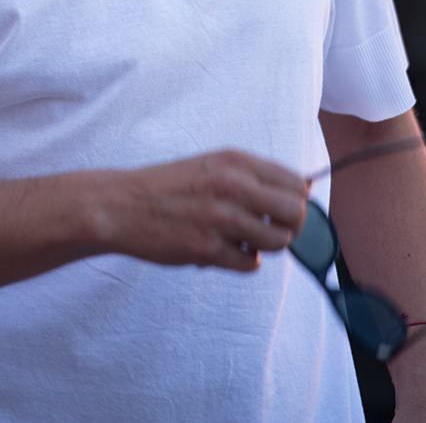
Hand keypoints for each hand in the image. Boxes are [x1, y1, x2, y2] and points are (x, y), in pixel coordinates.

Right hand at [90, 149, 306, 272]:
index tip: (282, 210)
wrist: (123, 205)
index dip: (296, 200)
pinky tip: (222, 250)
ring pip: (278, 242)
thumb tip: (303, 190)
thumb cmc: (171, 186)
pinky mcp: (208, 249)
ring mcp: (221, 218)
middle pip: (296, 213)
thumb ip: (252, 176)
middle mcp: (232, 186)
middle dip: (289, 225)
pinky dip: (242, 261)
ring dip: (264, 245)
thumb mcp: (213, 165)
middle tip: (270, 228)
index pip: (296, 183)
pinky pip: (250, 264)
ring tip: (241, 238)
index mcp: (236, 161)